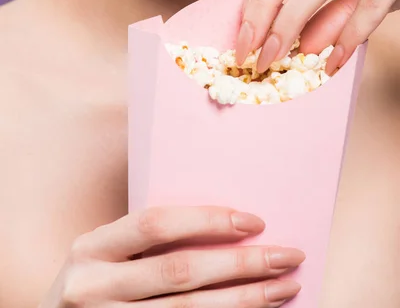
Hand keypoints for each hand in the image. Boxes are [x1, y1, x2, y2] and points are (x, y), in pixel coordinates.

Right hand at [39, 206, 303, 307]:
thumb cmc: (94, 285)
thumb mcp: (105, 256)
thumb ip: (146, 242)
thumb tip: (228, 226)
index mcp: (90, 249)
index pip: (155, 224)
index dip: (206, 220)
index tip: (253, 221)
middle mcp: (92, 288)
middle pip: (180, 272)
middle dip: (242, 264)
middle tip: (287, 255)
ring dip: (245, 300)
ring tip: (284, 287)